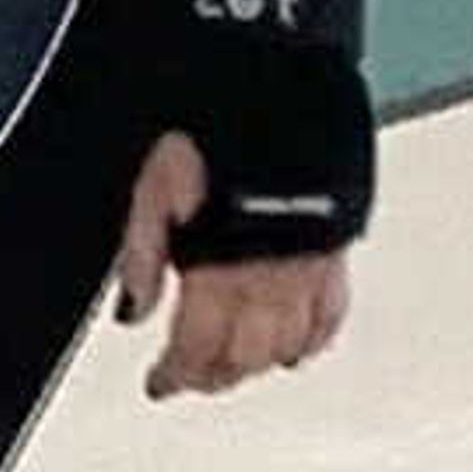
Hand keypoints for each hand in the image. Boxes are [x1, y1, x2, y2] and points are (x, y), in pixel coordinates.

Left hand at [115, 130, 352, 400]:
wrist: (280, 85)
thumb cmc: (210, 129)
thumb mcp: (149, 187)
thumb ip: (141, 255)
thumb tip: (133, 311)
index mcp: (218, 266)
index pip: (197, 346)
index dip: (176, 374)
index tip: (160, 385)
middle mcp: (270, 275)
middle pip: (245, 354)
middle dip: (214, 375)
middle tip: (192, 380)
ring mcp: (310, 263)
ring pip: (289, 343)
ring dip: (258, 365)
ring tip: (234, 370)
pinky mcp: (339, 243)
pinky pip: (332, 312)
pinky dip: (313, 340)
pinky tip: (298, 349)